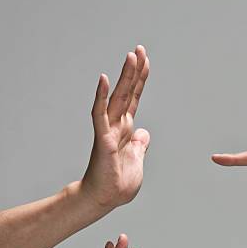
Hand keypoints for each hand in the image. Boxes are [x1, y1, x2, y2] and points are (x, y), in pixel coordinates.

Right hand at [82, 46, 150, 209]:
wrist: (106, 198)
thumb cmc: (119, 183)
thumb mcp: (138, 160)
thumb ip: (140, 145)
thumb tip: (144, 133)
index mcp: (126, 129)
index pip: (135, 98)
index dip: (141, 80)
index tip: (145, 61)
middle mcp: (117, 125)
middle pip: (127, 92)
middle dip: (134, 70)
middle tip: (140, 49)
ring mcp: (109, 130)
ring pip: (117, 97)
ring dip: (124, 76)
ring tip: (131, 56)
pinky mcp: (103, 138)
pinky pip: (100, 113)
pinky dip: (100, 96)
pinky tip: (103, 79)